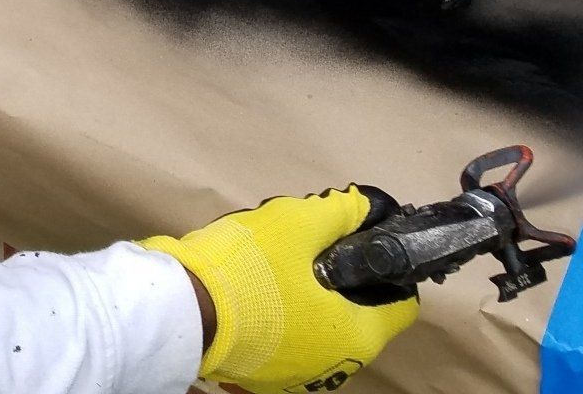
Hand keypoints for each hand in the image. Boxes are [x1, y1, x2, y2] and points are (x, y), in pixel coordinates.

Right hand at [142, 187, 418, 393]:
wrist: (181, 310)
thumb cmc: (246, 270)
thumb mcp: (296, 223)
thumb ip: (339, 214)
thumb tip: (366, 207)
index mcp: (356, 334)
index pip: (401, 304)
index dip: (388, 268)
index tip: (363, 246)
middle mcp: (336, 364)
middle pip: (355, 312)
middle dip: (338, 278)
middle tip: (305, 246)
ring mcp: (299, 375)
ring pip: (318, 325)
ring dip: (306, 296)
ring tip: (272, 264)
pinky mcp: (265, 376)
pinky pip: (287, 338)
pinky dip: (280, 315)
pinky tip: (253, 290)